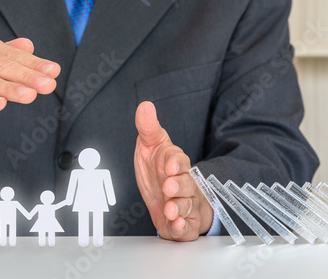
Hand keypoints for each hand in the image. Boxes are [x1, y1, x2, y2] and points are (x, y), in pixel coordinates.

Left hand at [134, 102, 213, 240]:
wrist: (165, 195)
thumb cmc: (158, 169)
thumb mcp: (150, 145)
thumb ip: (148, 128)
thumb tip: (145, 105)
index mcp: (175, 163)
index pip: (179, 160)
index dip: (174, 163)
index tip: (168, 165)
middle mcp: (183, 183)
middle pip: (186, 184)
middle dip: (178, 186)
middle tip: (168, 186)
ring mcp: (185, 203)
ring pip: (187, 205)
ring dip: (179, 207)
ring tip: (170, 208)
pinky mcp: (184, 222)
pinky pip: (187, 226)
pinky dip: (183, 227)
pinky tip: (177, 225)